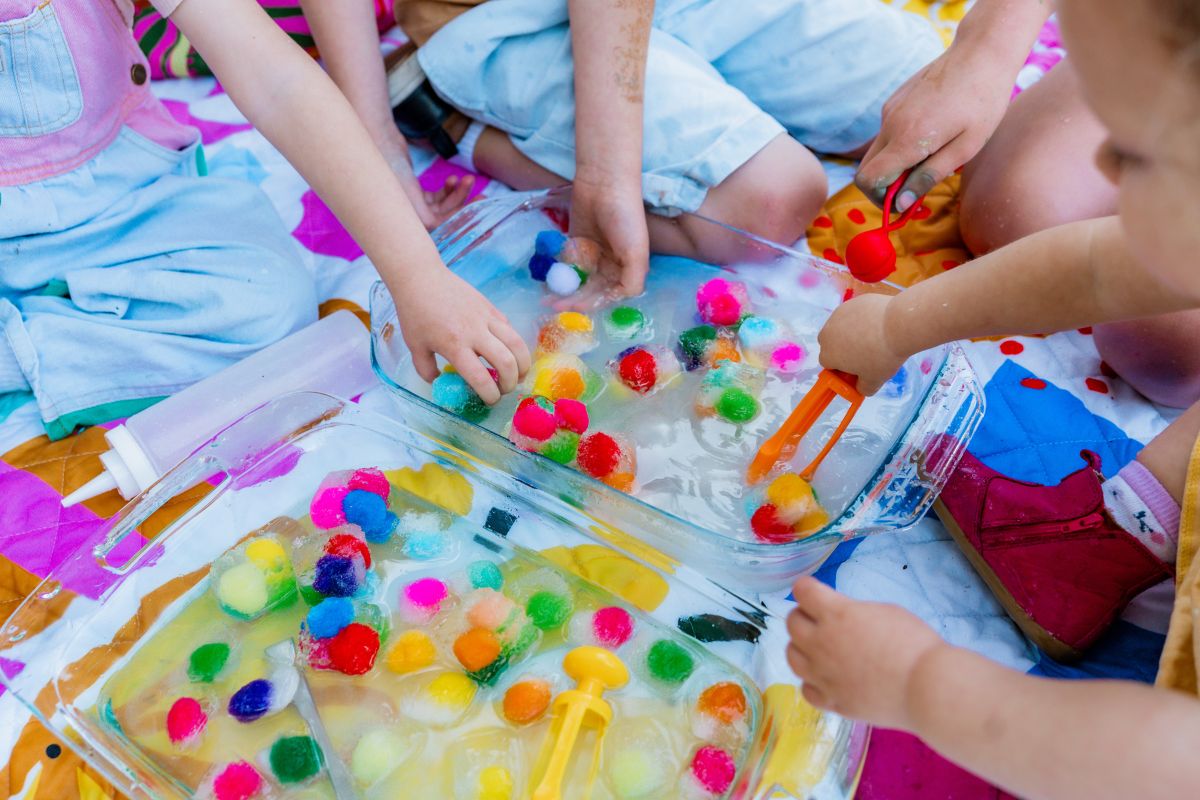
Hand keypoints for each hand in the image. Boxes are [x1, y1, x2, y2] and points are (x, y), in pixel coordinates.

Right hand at [378, 129, 473, 229]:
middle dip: (464, 208)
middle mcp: (409, 217)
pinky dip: (448, 189)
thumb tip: (438, 230)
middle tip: (483, 197)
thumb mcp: (409, 193)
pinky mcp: (416, 193)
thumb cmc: (389, 165)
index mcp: (406, 221)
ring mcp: (413, 205)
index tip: (481, 221)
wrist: (378, 139)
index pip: (440, 230)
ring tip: (467, 180)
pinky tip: (453, 180)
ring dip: (458, 194)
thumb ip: (425, 216)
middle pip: (444, 219)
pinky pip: (438, 198)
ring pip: (444, 206)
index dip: (461, 227)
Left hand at [392, 268, 530, 403]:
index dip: (490, 395)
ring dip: (523, 364)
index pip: (481, 378)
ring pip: (517, 344)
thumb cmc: (415, 313)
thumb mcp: (415, 346)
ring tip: (519, 374)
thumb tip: (438, 381)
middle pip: (507, 363)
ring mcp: (486, 318)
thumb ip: (426, 369)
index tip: (490, 400)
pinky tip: (507, 351)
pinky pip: (510, 329)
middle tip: (505, 389)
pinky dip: (513, 344)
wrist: (421, 278)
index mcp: (455, 346)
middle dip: (511, 383)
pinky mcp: (491, 308)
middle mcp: (475, 333)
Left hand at [555, 170, 649, 310]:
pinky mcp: (576, 245)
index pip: (609, 296)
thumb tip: (622, 299)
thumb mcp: (636, 252)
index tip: (575, 307)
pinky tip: (545, 282)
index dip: (593, 304)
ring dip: (563, 291)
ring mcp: (592, 256)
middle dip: (573, 300)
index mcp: (627, 271)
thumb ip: (633, 280)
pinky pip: (566, 265)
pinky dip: (557, 275)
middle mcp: (610, 267)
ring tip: (546, 298)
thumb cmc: (625, 217)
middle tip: (554, 305)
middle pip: (590, 291)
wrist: (605, 184)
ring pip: (576, 281)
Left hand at [786, 578, 945, 730]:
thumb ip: (853, 611)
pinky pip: (806, 689)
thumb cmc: (914, 643)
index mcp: (835, 614)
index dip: (808, 589)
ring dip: (802, 647)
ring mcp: (822, 675)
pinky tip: (826, 679)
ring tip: (819, 648)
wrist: (926, 688)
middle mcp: (821, 643)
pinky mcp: (831, 701)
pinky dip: (812, 681)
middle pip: (792, 622)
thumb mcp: (884, 612)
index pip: (802, 591)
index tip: (813, 591)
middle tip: (819, 619)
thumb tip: (841, 615)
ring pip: (792, 656)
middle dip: (803, 616)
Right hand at [818, 294, 907, 394]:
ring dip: (851, 333)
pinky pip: (852, 314)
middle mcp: (827, 334)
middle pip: (831, 344)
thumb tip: (860, 388)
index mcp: (828, 355)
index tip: (857, 369)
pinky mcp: (851, 302)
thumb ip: (863, 388)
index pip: (828, 364)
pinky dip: (861, 319)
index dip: (841, 368)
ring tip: (874, 337)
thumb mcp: (874, 380)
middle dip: (843, 349)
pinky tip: (877, 323)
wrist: (897, 324)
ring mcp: (837, 315)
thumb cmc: (883, 356)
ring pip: (840, 328)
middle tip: (866, 353)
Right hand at [856, 40, 1016, 211]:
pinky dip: (900, 144)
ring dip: (896, 164)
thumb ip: (930, 176)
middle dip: (885, 186)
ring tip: (933, 155)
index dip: (881, 198)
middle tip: (917, 187)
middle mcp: (891, 124)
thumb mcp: (966, 148)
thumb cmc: (983, 101)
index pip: (868, 180)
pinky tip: (932, 133)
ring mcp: (890, 111)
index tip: (906, 201)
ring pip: (878, 152)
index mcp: (908, 139)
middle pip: (867, 169)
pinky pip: (888, 133)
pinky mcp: (894, 101)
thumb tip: (902, 203)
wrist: (981, 53)